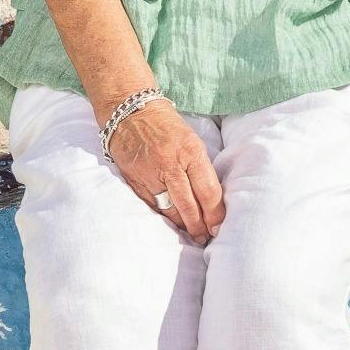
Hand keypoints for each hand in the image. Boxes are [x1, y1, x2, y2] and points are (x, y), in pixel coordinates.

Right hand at [104, 97, 225, 241]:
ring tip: (191, 234)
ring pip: (169, 210)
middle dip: (199, 226)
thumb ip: (200, 167)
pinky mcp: (134, 180)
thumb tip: (212, 200)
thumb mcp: (192, 140)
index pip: (208, 191)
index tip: (220, 226)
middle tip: (206, 238)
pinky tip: (171, 223)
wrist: (130, 111)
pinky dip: (163, 217)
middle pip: (189, 206)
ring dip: (182, 225)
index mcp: (190, 151)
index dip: (215, 214)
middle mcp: (170, 164)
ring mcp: (150, 174)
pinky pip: (151, 206)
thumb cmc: (166, 125)